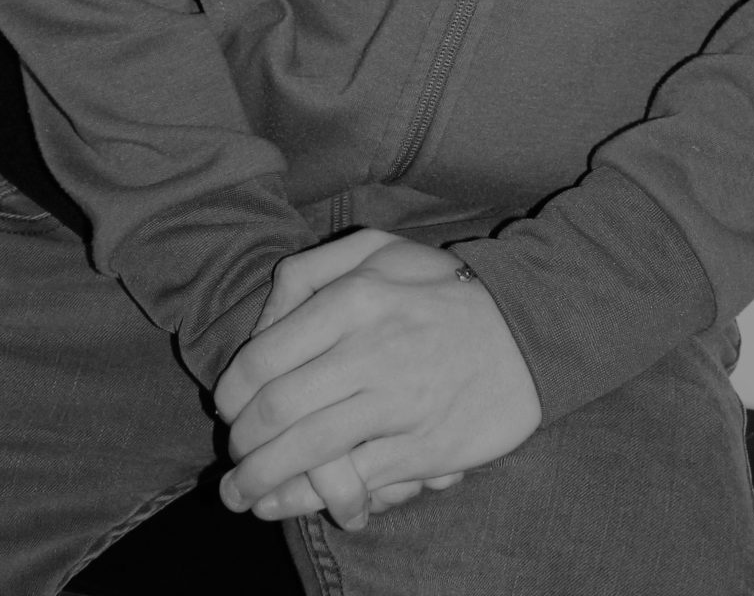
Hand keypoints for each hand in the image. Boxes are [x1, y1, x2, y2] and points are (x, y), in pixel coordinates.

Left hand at [213, 237, 540, 525]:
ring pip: (306, 450)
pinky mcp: (422, 449)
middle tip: (233, 457)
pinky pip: (352, 483)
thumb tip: (261, 320)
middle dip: (240, 443)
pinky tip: (285, 504)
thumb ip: (311, 271)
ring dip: (260, 480)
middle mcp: (370, 349)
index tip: (226, 410)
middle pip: (277, 409)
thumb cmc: (444, 289)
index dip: (231, 393)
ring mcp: (398, 403)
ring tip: (241, 493)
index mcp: (354, 298)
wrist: (527, 331)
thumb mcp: (380, 250)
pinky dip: (310, 500)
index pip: (263, 356)